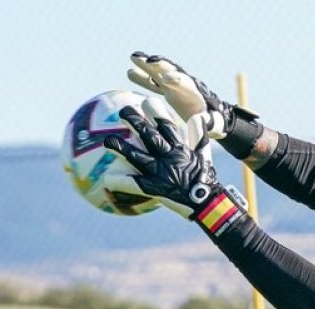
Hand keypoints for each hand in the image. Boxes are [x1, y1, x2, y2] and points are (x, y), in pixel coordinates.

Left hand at [103, 105, 246, 234]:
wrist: (208, 203)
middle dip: (136, 121)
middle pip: (149, 135)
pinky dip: (121, 182)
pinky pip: (135, 185)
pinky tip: (106, 178)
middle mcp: (168, 157)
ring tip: (107, 141)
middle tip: (123, 111)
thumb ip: (199, 135)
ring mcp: (161, 173)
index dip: (156, 112)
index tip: (146, 101)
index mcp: (180, 148)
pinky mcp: (156, 189)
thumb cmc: (205, 178)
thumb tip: (198, 116)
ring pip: (138, 157)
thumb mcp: (204, 155)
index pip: (167, 125)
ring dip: (122, 148)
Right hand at [127, 52, 238, 139]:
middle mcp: (185, 85)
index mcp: (196, 93)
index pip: (186, 83)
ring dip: (148, 64)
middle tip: (148, 60)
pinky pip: (154, 81)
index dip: (176, 81)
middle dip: (161, 66)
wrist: (214, 115)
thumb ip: (209, 121)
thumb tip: (203, 118)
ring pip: (160, 72)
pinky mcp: (169, 89)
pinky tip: (130, 71)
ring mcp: (176, 85)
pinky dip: (144, 76)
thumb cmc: (215, 121)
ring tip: (133, 56)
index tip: (166, 80)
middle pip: (172, 71)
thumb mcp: (215, 123)